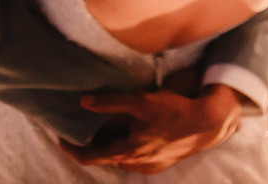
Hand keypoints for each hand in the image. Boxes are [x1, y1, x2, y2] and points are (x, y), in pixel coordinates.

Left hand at [60, 85, 242, 173]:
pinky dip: (129, 149)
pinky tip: (136, 133)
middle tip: (88, 127)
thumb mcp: (141, 101)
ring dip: (113, 147)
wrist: (206, 124)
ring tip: (111, 128)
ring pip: (122, 159)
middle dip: (94, 144)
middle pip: (106, 158)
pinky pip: (136, 160)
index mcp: (128, 151)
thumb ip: (111, 102)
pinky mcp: (160, 165)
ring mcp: (149, 167)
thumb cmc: (174, 111)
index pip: (90, 157)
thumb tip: (84, 101)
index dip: (71, 150)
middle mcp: (136, 164)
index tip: (61, 138)